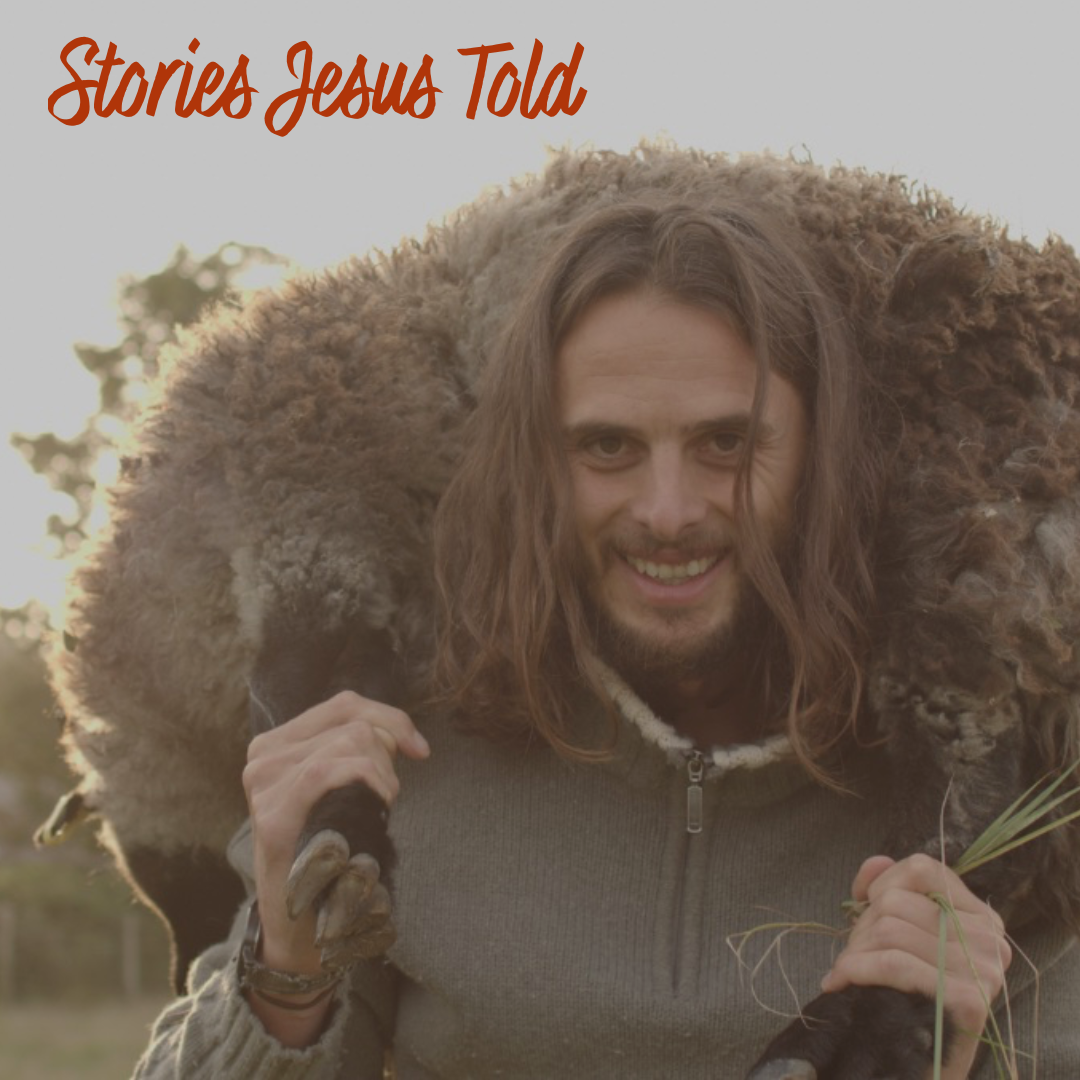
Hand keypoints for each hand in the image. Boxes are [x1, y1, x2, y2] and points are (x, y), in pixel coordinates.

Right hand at [242, 691, 429, 979]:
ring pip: (351, 742)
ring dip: (381, 775)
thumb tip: (399, 732)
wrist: (299, 927)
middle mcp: (262, 758)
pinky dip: (366, 781)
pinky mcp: (272, 817)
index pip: (345, 705)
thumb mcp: (338, 790)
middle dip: (388, 754)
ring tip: (375, 812)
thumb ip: (355, 751)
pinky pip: (329, 770)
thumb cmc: (328, 852)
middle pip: (354, 723)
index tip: (420, 751)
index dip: (391, 719)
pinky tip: (374, 809)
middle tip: (388, 798)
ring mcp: (263, 785)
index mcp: (276, 744)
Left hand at [821, 854, 1011, 1078]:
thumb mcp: (906, 940)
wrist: (921, 1070)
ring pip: (888, 928)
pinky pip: (892, 963)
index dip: (882, 882)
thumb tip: (875, 863)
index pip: (923, 869)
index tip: (864, 906)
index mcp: (982, 919)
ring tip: (849, 973)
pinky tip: (841, 983)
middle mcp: (990, 941)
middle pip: (896, 900)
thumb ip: (893, 892)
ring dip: (854, 951)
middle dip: (861, 927)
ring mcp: (982, 971)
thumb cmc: (911, 1001)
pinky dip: (855, 969)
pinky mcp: (967, 1001)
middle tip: (855, 956)